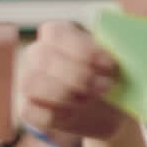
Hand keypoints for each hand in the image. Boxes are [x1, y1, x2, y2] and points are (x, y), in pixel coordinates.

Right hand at [16, 20, 125, 139]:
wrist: (110, 110)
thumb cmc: (110, 76)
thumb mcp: (114, 59)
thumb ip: (111, 49)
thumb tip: (118, 43)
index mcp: (57, 35)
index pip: (54, 32)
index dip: (81, 49)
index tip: (109, 64)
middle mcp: (38, 55)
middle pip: (41, 57)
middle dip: (76, 74)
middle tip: (104, 86)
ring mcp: (29, 82)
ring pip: (32, 83)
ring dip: (65, 93)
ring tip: (90, 98)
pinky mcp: (29, 109)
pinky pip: (33, 112)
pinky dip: (57, 114)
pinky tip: (76, 112)